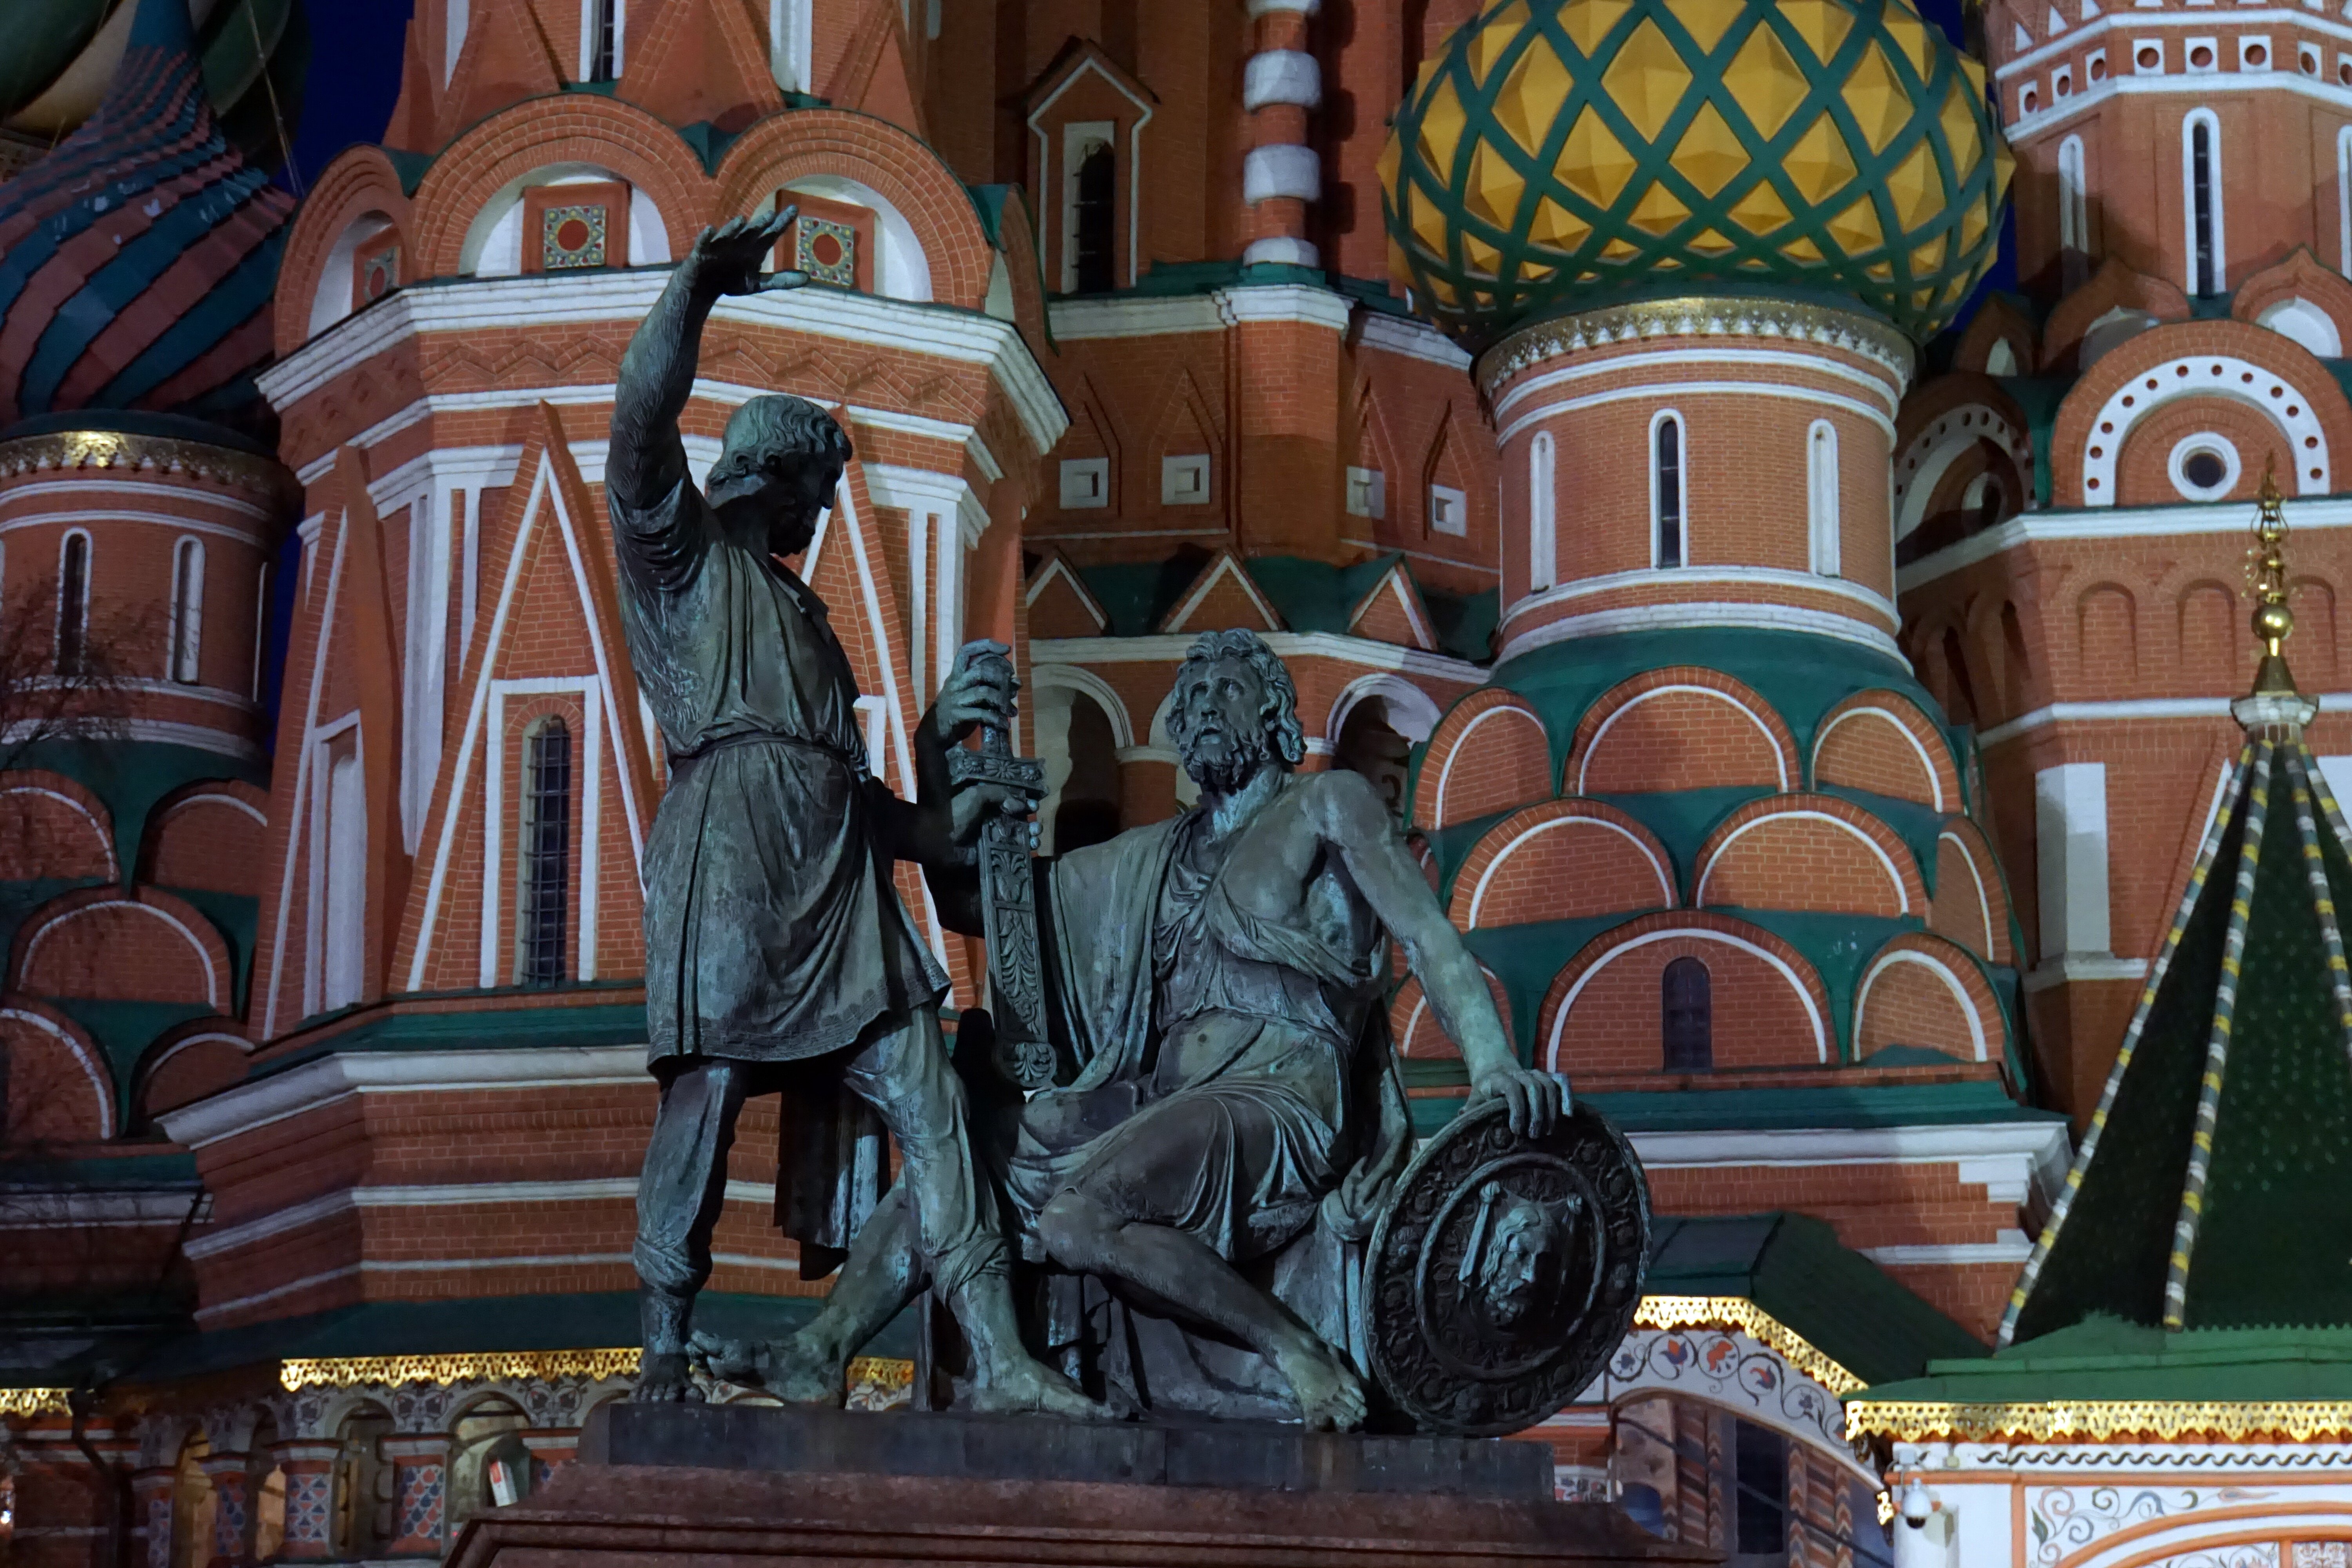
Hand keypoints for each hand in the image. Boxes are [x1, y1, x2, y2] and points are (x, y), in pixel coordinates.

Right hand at [685, 209, 810, 299]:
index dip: (782, 222)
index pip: (771, 233)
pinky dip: (707, 237)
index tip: (795, 209)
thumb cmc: (732, 280)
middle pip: (752, 232)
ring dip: (734, 227)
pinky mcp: (702, 252)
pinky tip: (710, 230)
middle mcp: (739, 242)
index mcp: (754, 247)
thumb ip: (781, 280)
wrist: (704, 287)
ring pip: (729, 234)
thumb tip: (809, 278)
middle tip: (771, 215)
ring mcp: (721, 245)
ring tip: (741, 220)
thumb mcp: (759, 283)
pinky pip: (704, 243)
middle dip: (760, 224)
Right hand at [931, 639, 1015, 743]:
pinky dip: (996, 719)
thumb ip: (992, 687)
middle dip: (1001, 678)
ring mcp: (955, 699)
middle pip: (981, 670)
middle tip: (1013, 689)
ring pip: (984, 692)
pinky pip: (981, 713)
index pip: (967, 651)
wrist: (934, 732)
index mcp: (957, 675)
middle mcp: (955, 683)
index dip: (986, 646)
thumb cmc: (957, 711)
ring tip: (1011, 711)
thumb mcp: (972, 696)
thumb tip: (1017, 682)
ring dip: (1002, 701)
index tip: (1006, 649)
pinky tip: (1004, 724)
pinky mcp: (957, 715)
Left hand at [950, 780, 1033, 854]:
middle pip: (1018, 819)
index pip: (1012, 802)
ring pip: (1018, 835)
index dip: (1024, 803)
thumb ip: (999, 794)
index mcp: (987, 804)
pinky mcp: (991, 852)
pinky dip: (1024, 849)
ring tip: (1036, 837)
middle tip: (1036, 825)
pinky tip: (1033, 847)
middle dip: (1031, 821)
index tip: (1034, 806)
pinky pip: (1011, 850)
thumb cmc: (956, 813)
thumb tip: (1020, 805)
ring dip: (1031, 835)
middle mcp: (992, 819)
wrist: (938, 839)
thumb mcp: (976, 795)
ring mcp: (992, 837)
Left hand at [1467, 1064, 1566, 1137]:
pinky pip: (1561, 1081)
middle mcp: (1519, 1073)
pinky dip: (1567, 1095)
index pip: (1511, 1088)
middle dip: (1536, 1113)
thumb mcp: (1475, 1099)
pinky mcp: (1547, 1076)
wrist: (1494, 1068)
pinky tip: (1568, 1114)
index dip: (1516, 1108)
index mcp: (1499, 1078)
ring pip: (1548, 1085)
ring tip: (1547, 1132)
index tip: (1516, 1130)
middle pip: (1533, 1087)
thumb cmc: (1485, 1091)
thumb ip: (1470, 1111)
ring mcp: (1535, 1073)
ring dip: (1550, 1109)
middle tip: (1533, 1136)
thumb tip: (1461, 1124)